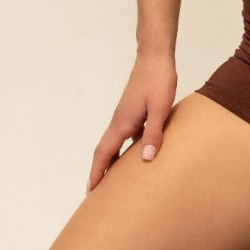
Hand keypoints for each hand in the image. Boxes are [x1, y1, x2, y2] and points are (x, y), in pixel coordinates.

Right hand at [87, 49, 177, 192]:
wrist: (155, 56)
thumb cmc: (158, 80)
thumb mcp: (159, 107)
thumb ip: (153, 132)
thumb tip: (146, 159)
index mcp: (123, 122)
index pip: (105, 152)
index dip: (97, 172)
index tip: (90, 192)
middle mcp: (120, 120)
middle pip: (105, 150)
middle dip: (100, 171)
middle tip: (97, 193)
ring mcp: (126, 115)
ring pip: (115, 143)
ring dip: (112, 161)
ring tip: (116, 180)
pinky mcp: (134, 110)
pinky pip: (126, 135)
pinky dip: (125, 149)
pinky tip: (138, 154)